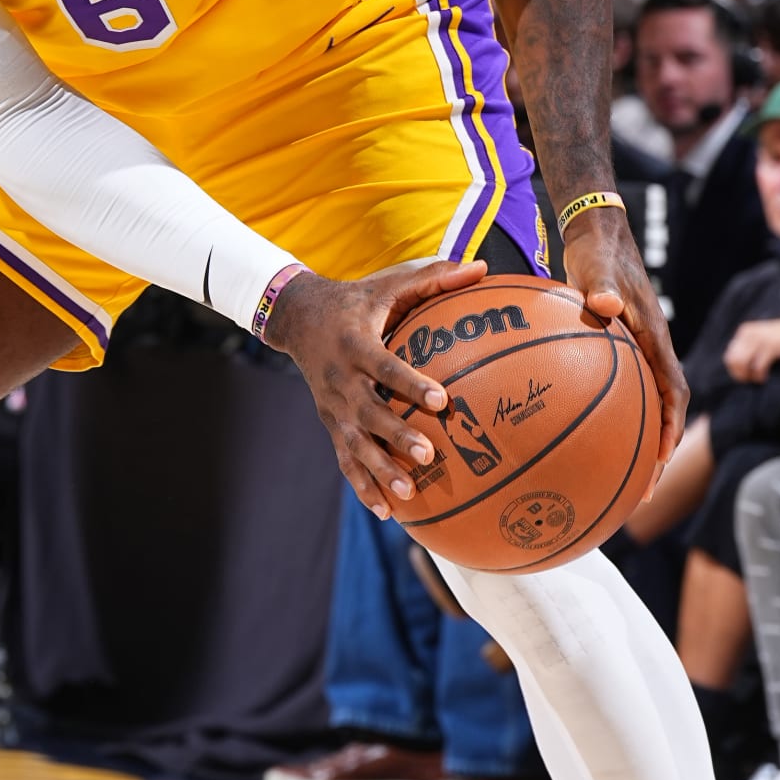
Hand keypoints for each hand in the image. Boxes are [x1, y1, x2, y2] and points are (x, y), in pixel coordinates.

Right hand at [263, 256, 490, 517]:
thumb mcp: (388, 283)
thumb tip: (482, 268)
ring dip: (379, 470)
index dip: (409, 383)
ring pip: (354, 444)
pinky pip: (345, 459)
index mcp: (356, 344)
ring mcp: (333, 406)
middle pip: (368, 413)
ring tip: (407, 495)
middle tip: (428, 454)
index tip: (441, 399)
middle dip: (396, 436)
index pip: (384, 366)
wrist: (297, 317)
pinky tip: (385, 511)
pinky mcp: (330, 423)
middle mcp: (340, 379)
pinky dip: (362, 485)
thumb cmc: (356, 299)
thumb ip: (433, 276)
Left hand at [560, 204, 685, 477]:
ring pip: (640, 404)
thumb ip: (604, 287)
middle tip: (641, 490)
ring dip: (634, 440)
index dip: (670, 427)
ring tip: (615, 477)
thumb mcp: (599, 268)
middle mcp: (650, 350)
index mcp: (656, 338)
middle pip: (661, 410)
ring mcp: (634, 351)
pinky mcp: (614, 348)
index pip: (673, 392)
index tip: (661, 459)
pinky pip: (617, 391)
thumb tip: (606, 305)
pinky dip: (607, 416)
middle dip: (655, 452)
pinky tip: (575, 434)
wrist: (597, 233)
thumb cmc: (598, 251)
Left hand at [723, 317, 779, 383]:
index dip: (735, 370)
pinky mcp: (771, 347)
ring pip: (741, 364)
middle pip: (733, 360)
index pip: (729, 355)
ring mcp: (760, 339)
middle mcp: (749, 333)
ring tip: (757, 379)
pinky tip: (764, 378)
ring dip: (748, 376)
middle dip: (739, 374)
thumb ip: (750, 348)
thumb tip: (735, 367)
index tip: (745, 377)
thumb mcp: (764, 339)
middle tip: (750, 380)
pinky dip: (759, 376)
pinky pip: (757, 367)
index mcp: (745, 331)